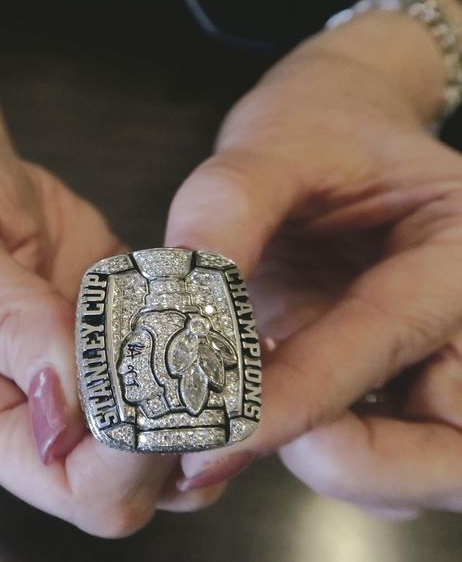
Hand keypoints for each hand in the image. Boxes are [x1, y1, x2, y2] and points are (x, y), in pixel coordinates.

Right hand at [0, 129, 229, 534]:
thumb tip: (59, 406)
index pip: (60, 484)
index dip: (117, 459)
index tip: (149, 386)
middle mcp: (38, 416)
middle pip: (126, 489)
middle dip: (173, 436)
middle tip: (197, 358)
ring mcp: (88, 388)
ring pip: (171, 456)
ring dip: (208, 411)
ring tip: (219, 340)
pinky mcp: (126, 351)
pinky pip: (186, 391)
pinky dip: (216, 367)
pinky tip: (225, 321)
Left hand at [165, 0, 461, 516]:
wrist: (335, 138)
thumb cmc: (320, 132)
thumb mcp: (274, 144)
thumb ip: (228, 209)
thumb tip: (175, 297)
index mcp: (461, 253)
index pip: (388, 338)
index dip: (299, 398)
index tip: (215, 436)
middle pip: (451, 455)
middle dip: (348, 463)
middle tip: (246, 430)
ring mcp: (435, 368)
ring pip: (414, 475)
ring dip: (330, 465)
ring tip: (242, 411)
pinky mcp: (392, 392)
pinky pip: (371, 462)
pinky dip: (313, 454)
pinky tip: (250, 405)